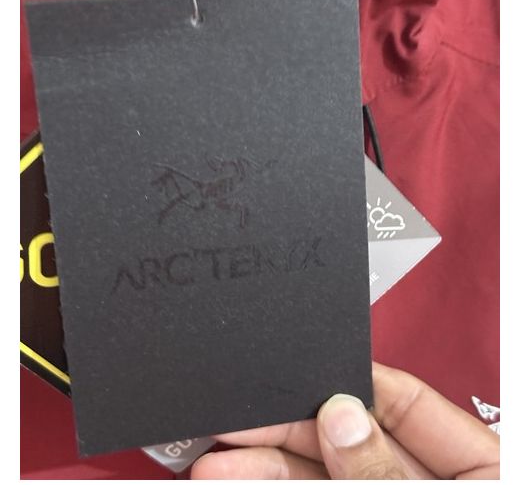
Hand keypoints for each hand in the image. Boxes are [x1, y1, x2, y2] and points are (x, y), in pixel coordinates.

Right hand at [191, 362, 498, 478]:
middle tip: (230, 424)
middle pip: (345, 439)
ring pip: (318, 477)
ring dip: (262, 470)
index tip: (293, 372)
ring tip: (212, 464)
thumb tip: (342, 414)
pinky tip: (237, 482)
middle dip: (283, 432)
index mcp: (475, 463)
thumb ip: (385, 470)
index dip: (345, 382)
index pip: (403, 400)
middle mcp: (424, 479)